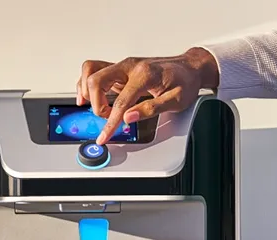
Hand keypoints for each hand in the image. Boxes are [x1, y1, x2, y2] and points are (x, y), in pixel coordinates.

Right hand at [77, 48, 219, 144]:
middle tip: (107, 117)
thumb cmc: (185, 82)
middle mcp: (129, 66)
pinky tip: (90, 96)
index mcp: (144, 75)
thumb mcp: (177, 100)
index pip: (120, 102)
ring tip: (99, 107)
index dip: (110, 123)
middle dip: (96, 104)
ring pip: (91, 71)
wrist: (189, 67)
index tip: (104, 136)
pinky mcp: (120, 69)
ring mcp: (123, 66)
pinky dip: (87, 83)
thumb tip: (129, 117)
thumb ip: (152, 108)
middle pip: (96, 80)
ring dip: (88, 91)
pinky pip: (94, 70)